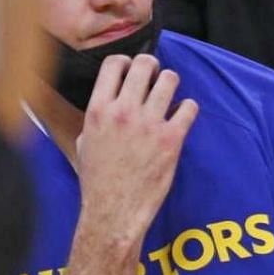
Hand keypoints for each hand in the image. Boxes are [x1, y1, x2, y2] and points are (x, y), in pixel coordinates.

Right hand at [74, 53, 198, 244]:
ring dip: (170, 84)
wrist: (113, 212)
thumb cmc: (97, 181)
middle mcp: (123, 112)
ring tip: (168, 95)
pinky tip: (181, 116)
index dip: (126, 62)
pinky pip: (189, 106)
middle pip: (145, 64)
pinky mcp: (171, 139)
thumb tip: (106, 100)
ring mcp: (149, 124)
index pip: (114, 64)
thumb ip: (96, 117)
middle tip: (154, 78)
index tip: (131, 69)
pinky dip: (187, 108)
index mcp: (98, 110)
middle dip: (152, 67)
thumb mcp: (84, 143)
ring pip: (170, 79)